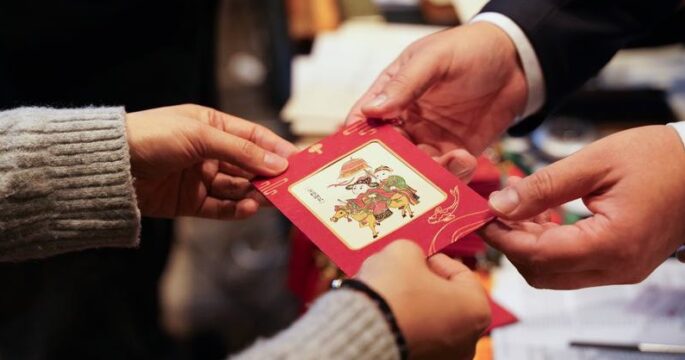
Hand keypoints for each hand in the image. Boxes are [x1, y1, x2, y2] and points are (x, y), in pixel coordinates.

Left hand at [125, 104, 297, 219]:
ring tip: (269, 199)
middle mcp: (209, 152)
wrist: (111, 167)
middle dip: (268, 175)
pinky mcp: (190, 202)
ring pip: (238, 188)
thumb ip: (241, 151)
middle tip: (289, 185)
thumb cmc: (153, 137)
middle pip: (248, 165)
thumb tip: (277, 163)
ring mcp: (200, 178)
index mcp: (212, 126)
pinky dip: (236, 209)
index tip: (298, 161)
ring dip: (255, 193)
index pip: (253, 137)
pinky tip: (248, 208)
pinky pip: (221, 208)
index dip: (275, 148)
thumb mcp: (201, 136)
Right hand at [347, 22, 526, 180]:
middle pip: (387, 153)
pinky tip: (465, 160)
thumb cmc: (471, 48)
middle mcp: (406, 121)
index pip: (364, 121)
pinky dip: (453, 174)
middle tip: (403, 176)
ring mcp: (430, 139)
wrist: (517, 61)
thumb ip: (405, 84)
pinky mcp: (456, 153)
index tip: (359, 160)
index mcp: (392, 94)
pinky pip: (447, 173)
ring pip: (416, 168)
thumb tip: (371, 110)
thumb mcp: (434, 58)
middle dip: (393, 168)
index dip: (358, 141)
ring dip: (427, 173)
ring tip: (450, 160)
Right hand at [357, 240, 490, 359]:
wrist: (359, 331)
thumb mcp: (404, 252)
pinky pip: (418, 338)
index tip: (419, 256)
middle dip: (425, 283)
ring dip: (414, 305)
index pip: (461, 273)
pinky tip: (386, 313)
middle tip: (404, 271)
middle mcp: (468, 340)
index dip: (437, 259)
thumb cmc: (391, 293)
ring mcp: (446, 357)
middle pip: (448, 299)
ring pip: (432, 320)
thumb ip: (415, 252)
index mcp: (476, 309)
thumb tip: (412, 258)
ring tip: (390, 292)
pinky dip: (405, 325)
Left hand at [483, 126, 684, 288]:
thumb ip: (543, 187)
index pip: (538, 255)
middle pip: (542, 274)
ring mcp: (621, 269)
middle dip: (512, 246)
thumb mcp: (594, 162)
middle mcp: (617, 266)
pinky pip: (574, 265)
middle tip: (495, 214)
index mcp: (612, 243)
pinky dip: (550, 246)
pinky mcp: (622, 263)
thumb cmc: (661, 158)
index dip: (503, 239)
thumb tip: (501, 204)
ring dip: (529, 247)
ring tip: (516, 211)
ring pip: (556, 274)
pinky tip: (541, 217)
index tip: (481, 218)